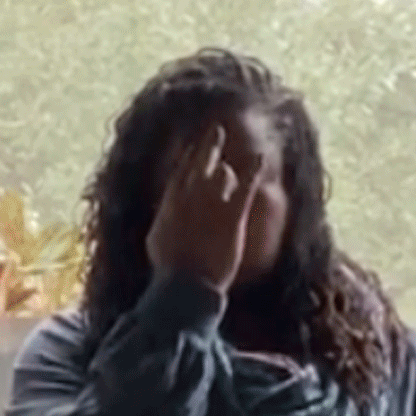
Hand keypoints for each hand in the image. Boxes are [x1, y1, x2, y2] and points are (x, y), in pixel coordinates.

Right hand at [145, 125, 261, 291]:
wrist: (185, 284)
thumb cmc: (169, 269)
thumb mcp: (157, 240)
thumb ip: (163, 221)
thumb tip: (164, 214)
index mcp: (171, 201)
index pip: (180, 170)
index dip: (188, 156)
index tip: (193, 146)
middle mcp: (190, 196)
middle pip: (200, 162)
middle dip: (208, 144)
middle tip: (215, 130)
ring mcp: (212, 205)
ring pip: (222, 173)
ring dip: (228, 170)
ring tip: (235, 164)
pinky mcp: (232, 216)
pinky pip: (245, 186)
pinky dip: (252, 169)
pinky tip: (259, 158)